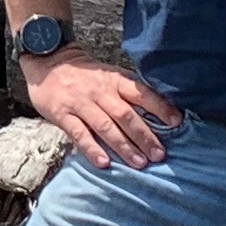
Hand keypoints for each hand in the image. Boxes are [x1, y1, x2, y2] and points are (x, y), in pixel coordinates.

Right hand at [23, 49, 181, 170]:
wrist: (48, 62)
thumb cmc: (85, 75)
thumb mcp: (109, 76)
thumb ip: (128, 93)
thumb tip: (158, 114)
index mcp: (115, 80)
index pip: (142, 93)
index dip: (160, 107)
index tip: (176, 122)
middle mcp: (100, 91)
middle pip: (126, 115)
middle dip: (144, 136)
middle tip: (159, 155)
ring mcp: (81, 103)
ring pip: (106, 126)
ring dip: (124, 146)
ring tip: (139, 163)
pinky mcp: (63, 114)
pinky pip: (79, 133)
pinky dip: (92, 149)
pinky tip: (104, 163)